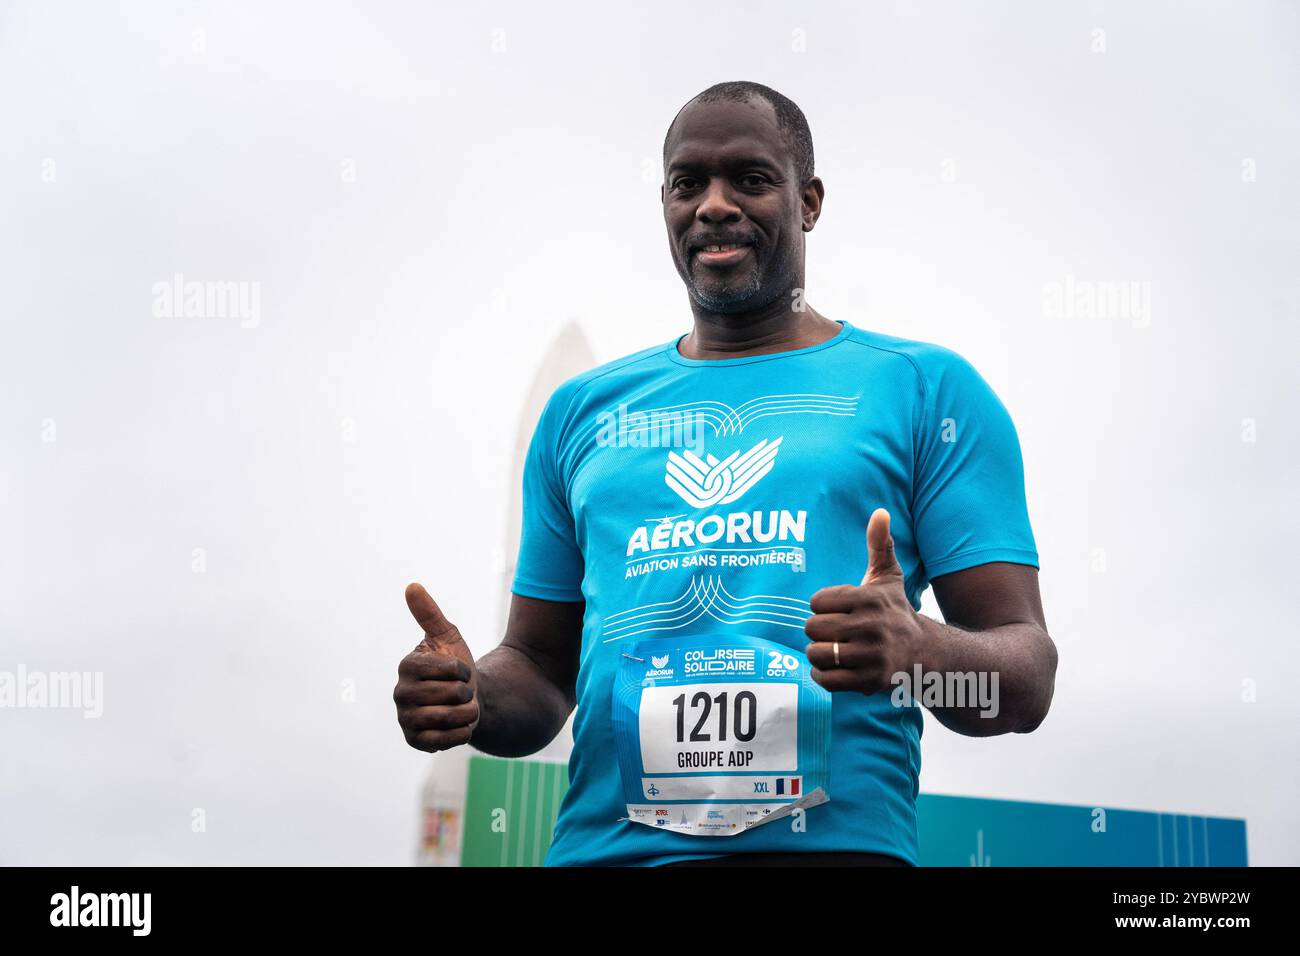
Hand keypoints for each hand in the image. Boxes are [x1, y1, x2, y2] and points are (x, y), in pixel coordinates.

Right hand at [394, 583, 480, 751]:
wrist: (468, 700)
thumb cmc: (456, 667)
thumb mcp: (448, 637)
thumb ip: (429, 613)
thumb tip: (412, 586)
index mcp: (407, 666)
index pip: (449, 669)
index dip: (463, 670)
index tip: (459, 671)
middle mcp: (400, 693)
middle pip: (451, 694)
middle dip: (467, 692)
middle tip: (461, 691)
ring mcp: (405, 719)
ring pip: (449, 717)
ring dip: (467, 712)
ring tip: (463, 708)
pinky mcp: (415, 741)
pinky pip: (444, 740)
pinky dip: (460, 732)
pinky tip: (459, 725)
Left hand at [803, 508, 925, 693]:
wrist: (926, 653)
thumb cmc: (896, 611)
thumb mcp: (888, 578)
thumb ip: (880, 545)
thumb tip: (880, 512)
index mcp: (870, 598)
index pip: (817, 601)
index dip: (820, 606)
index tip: (833, 610)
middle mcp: (872, 626)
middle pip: (813, 628)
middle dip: (817, 631)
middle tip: (829, 632)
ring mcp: (872, 655)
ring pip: (818, 654)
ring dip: (818, 654)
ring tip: (830, 650)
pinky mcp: (871, 681)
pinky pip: (827, 680)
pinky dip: (823, 676)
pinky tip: (833, 668)